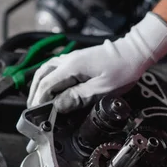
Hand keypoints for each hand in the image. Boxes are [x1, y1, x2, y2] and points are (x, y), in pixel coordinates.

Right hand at [28, 12, 166, 111]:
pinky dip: (47, 78)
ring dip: (39, 85)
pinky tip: (49, 86)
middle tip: (32, 110)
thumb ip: (77, 98)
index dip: (39, 101)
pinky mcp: (76, 59)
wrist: (134, 52)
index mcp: (71, 67)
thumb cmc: (122, 70)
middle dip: (34, 94)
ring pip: (46, 70)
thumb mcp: (101, 89)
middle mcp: (67, 60)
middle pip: (41, 76)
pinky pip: (54, 68)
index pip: (46, 85)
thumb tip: (57, 106)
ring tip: (37, 100)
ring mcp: (71, 58)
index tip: (36, 115)